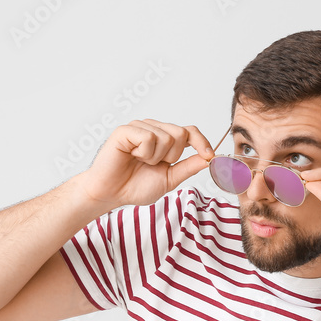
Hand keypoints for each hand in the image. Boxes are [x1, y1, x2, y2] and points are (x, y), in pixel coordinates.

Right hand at [78, 119, 214, 211]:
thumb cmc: (135, 186)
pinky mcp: (126, 130)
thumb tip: (209, 158)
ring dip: (155, 157)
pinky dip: (144, 153)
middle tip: (154, 164)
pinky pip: (149, 138)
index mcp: (165, 139)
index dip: (201, 142)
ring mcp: (140, 127)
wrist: (111, 193)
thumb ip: (188, 167)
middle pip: (181, 133)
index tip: (209, 155)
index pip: (189, 132)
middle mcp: (154, 129)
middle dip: (172, 156)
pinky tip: (131, 156)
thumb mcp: (169, 179)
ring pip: (166, 136)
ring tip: (140, 162)